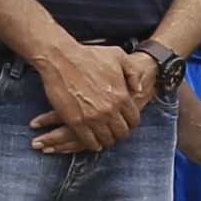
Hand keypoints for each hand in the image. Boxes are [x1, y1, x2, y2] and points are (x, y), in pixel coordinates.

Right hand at [35, 41, 151, 152]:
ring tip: (104, 136)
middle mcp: (110, 110)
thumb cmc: (88, 55)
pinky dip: (92, 144)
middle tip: (115, 131)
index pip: (134, 120)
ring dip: (106, 139)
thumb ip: (133, 74)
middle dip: (120, 133)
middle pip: (122, 133)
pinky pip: (88, 141)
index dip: (131, 123)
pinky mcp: (76, 121)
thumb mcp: (118, 56)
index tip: (126, 122)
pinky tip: (93, 142)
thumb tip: (139, 90)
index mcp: (122, 96)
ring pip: (106, 139)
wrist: (61, 58)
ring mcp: (93, 117)